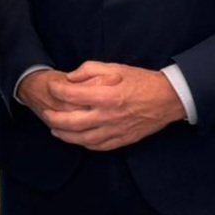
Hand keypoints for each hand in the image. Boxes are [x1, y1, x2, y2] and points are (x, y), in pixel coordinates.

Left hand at [23, 62, 185, 150]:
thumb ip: (90, 70)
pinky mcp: (122, 140)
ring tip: (54, 128)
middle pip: (72, 122)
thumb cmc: (141, 81)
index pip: (72, 95)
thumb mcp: (115, 67)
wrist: (168, 99)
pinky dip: (83, 143)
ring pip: (82, 138)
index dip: (57, 90)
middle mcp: (109, 116)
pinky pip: (97, 146)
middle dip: (54, 118)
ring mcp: (115, 131)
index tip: (52, 87)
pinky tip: (76, 137)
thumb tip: (70, 78)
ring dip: (64, 134)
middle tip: (46, 112)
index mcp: (107, 95)